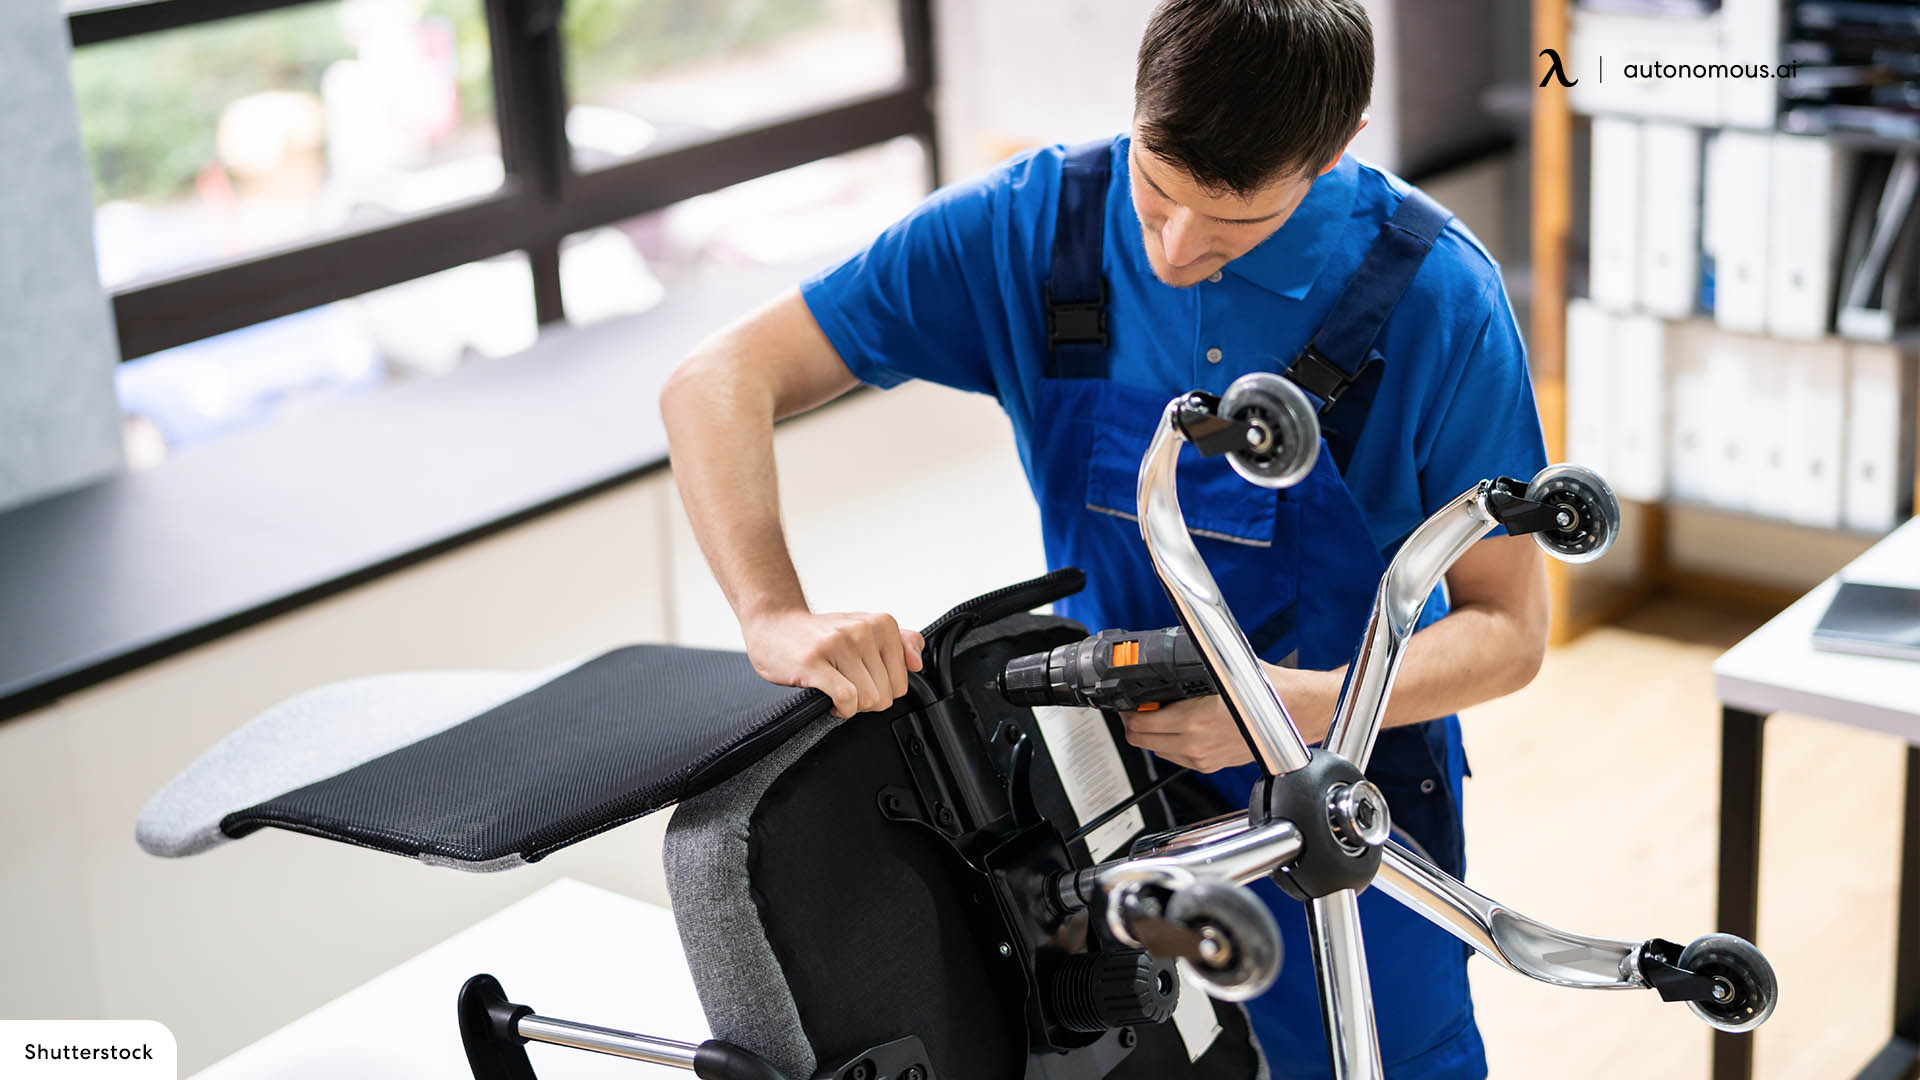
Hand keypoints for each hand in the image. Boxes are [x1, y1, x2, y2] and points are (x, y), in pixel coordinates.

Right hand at [742, 609, 924, 718]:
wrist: (773, 626)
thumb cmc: (819, 635)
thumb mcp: (864, 629)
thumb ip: (900, 642)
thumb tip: (917, 663)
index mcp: (881, 623)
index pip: (902, 681)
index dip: (882, 691)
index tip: (863, 682)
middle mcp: (863, 630)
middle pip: (886, 694)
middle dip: (867, 701)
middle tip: (846, 687)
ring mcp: (838, 644)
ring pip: (868, 699)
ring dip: (852, 707)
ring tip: (836, 692)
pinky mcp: (815, 662)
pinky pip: (847, 699)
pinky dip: (841, 710)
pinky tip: (830, 702)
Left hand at [1120, 664, 1340, 771]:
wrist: (1297, 712)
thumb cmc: (1268, 690)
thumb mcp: (1220, 669)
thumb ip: (1188, 669)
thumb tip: (1164, 662)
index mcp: (1193, 721)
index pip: (1139, 724)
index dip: (1126, 711)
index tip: (1127, 700)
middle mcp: (1195, 745)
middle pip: (1141, 740)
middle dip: (1134, 722)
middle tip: (1136, 707)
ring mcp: (1203, 758)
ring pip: (1157, 751)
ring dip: (1151, 733)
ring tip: (1157, 714)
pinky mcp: (1212, 765)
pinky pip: (1177, 758)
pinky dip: (1170, 743)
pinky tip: (1178, 727)